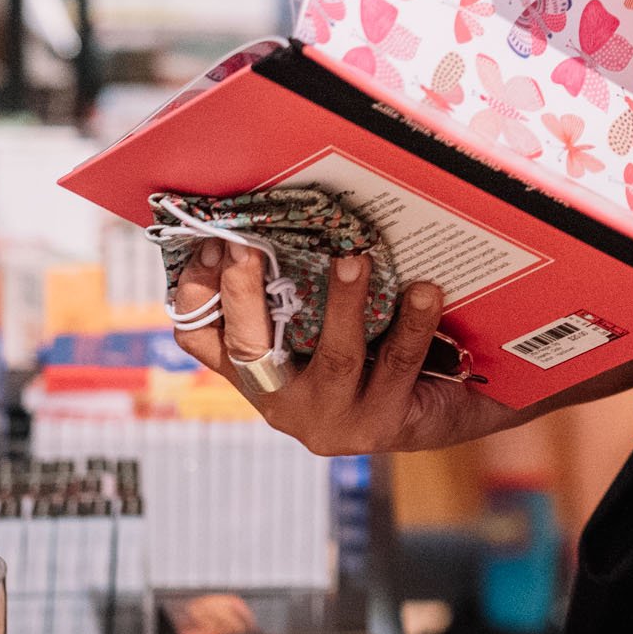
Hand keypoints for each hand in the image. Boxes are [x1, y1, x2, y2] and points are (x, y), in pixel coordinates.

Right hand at [166, 241, 521, 456]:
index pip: (203, 338)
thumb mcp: (324, 331)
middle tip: (246, 247)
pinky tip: (425, 290)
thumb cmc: (372, 359)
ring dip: (343, 302)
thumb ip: (296, 289)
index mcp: (259, 373)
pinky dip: (412, 323)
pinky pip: (397, 363)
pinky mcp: (380, 423)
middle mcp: (283, 402)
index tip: (206, 244)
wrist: (437, 415)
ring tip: (355, 257)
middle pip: (250, 349)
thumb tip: (277, 210)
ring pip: (333, 358)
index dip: (195, 294)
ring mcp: (331, 418)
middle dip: (244, 295)